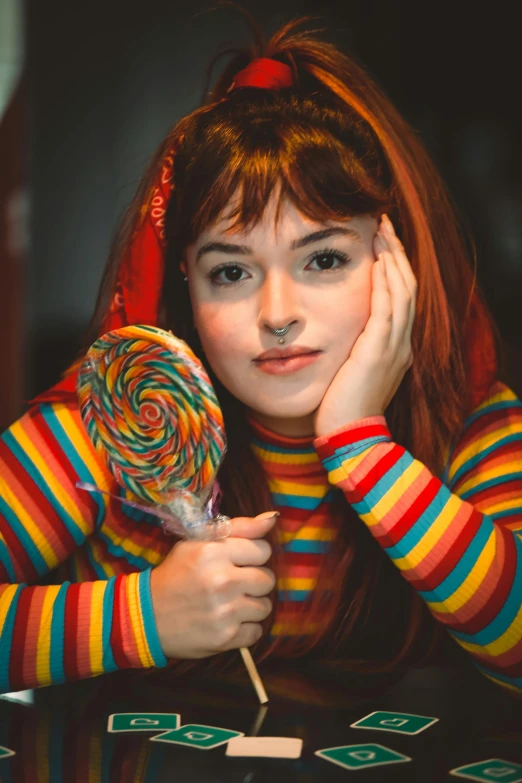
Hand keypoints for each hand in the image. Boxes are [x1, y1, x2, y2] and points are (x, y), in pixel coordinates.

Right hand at [150, 512, 276, 658]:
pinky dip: (245, 629)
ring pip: (265, 606)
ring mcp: (225, 611)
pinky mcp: (225, 638)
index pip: (263, 550)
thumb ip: (239, 528)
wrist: (145, 616)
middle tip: (234, 585)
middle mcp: (222, 580)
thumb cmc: (175, 574)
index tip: (238, 562)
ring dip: (251, 606)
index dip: (253, 556)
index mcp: (214, 552)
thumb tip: (272, 518)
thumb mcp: (198, 542)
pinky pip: (256, 632)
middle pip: (268, 579)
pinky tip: (227, 622)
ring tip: (231, 604)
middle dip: (254, 581)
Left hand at [314, 213, 416, 436]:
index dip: (394, 268)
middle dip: (396, 253)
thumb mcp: (351, 372)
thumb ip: (351, 350)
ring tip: (382, 231)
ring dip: (392, 259)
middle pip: (407, 288)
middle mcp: (400, 344)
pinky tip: (377, 262)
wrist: (350, 439)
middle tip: (384, 224)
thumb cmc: (342, 409)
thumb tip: (333, 332)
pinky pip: (386, 311)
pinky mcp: (378, 353)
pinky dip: (384, 284)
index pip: (401, 298)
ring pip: (402, 293)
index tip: (382, 243)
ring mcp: (393, 348)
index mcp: (395, 348)